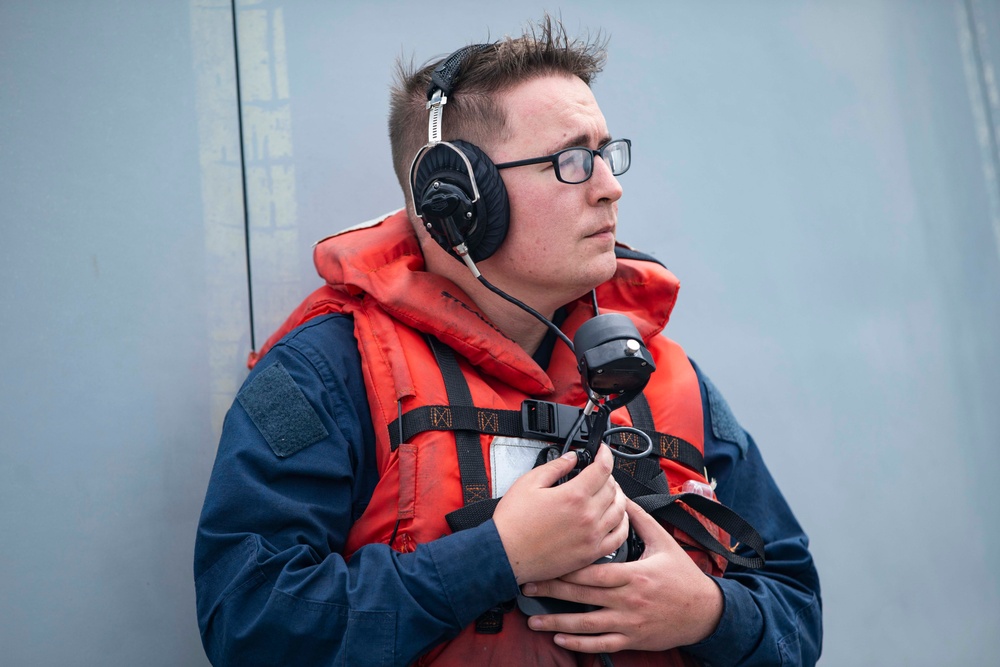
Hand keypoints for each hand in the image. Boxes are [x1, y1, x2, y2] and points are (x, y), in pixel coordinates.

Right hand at [493, 445, 628, 583]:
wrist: (506, 555)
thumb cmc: (513, 523)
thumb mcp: (528, 483)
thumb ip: (555, 467)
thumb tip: (571, 458)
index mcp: (573, 496)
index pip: (602, 469)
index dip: (604, 454)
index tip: (602, 451)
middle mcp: (587, 517)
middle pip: (612, 488)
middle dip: (607, 474)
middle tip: (598, 471)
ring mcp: (592, 537)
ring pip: (620, 510)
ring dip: (618, 496)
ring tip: (609, 491)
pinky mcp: (591, 554)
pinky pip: (619, 537)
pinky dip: (623, 523)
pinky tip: (617, 517)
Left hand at [521, 498, 723, 651]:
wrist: (705, 611)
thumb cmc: (683, 576)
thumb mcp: (664, 542)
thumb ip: (639, 519)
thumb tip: (620, 497)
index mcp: (635, 575)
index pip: (594, 573)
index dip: (567, 570)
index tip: (546, 563)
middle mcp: (629, 600)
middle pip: (583, 597)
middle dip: (552, 592)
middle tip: (528, 587)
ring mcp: (629, 622)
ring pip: (588, 625)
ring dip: (558, 624)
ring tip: (534, 621)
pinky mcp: (632, 639)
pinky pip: (602, 644)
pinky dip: (580, 644)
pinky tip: (561, 639)